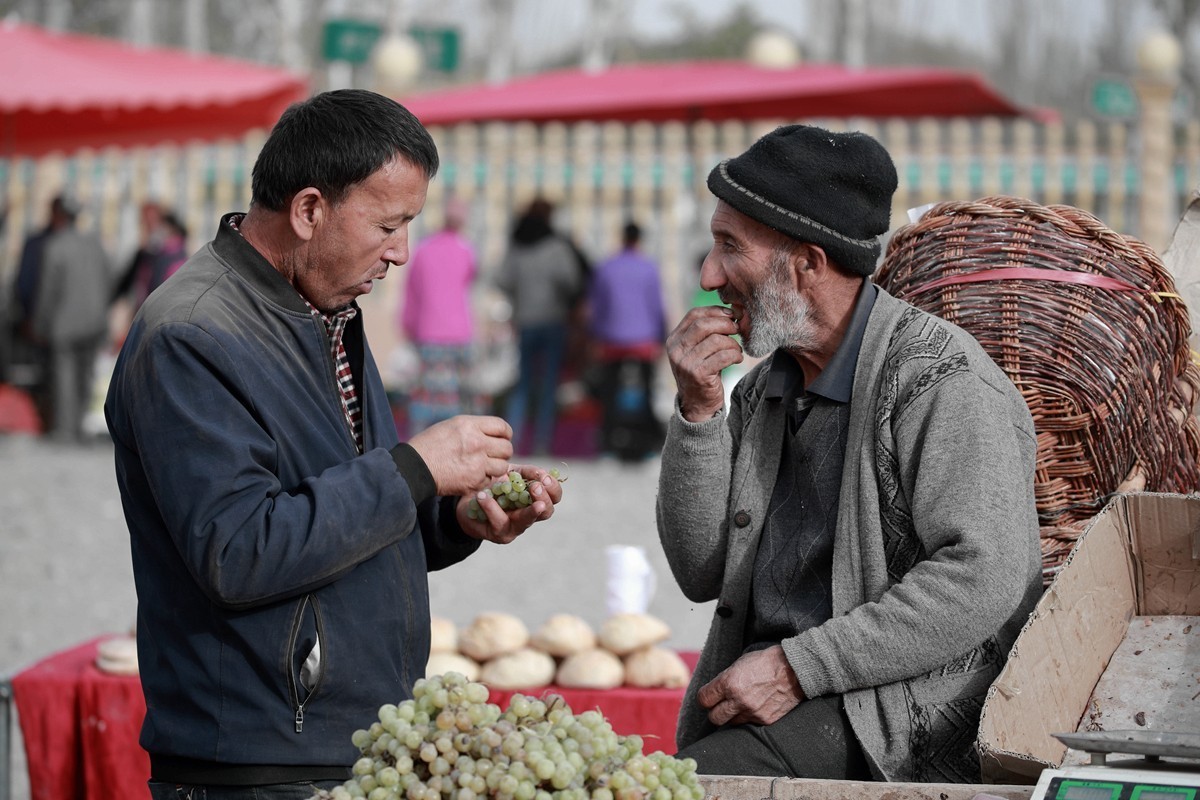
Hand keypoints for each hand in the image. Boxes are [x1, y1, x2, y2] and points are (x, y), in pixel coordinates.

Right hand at [408, 415, 513, 495]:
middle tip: (493, 454)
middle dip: (502, 451)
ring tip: (485, 466)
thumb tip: (492, 433)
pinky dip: (484, 479)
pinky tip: (473, 476)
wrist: (414, 468)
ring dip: (496, 466)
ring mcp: (477, 464)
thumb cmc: (429, 444)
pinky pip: (490, 480)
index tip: (503, 438)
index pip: (502, 427)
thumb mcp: (452, 426)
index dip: (505, 433)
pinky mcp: (474, 482)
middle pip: (507, 448)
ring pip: (502, 466)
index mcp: (470, 426)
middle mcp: (477, 443)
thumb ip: (474, 428)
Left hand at [455, 464, 564, 543]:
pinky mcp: (499, 534)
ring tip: (514, 491)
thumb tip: (540, 472)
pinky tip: (482, 496)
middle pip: (546, 512)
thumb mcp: (511, 473)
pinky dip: (490, 507)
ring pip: (524, 521)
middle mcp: (530, 516)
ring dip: (523, 508)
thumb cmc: (493, 485)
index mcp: (536, 499)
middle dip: (543, 499)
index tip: (545, 478)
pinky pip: (498, 521)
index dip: (553, 488)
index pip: (554, 497)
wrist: (467, 500)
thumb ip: (526, 472)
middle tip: (536, 487)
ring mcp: (515, 528)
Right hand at [666, 306, 742, 421]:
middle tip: (737, 330)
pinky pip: (722, 357)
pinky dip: (734, 355)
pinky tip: (737, 359)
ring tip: (736, 350)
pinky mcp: (698, 375)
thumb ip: (705, 333)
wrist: (697, 404)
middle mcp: (676, 350)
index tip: (731, 315)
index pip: (694, 315)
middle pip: (703, 325)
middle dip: (725, 324)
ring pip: (715, 340)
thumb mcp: (696, 350)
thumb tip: (729, 313)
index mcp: (674, 340)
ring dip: (732, 343)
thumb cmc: (702, 372)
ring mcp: (685, 363)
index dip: (715, 311)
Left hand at [697, 645, 804, 726]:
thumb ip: (725, 680)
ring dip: (732, 716)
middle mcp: (738, 700)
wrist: (793, 669)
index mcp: (729, 682)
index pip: (704, 700)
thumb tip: (715, 691)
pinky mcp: (764, 720)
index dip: (705, 699)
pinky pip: (749, 724)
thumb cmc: (765, 662)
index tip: (708, 698)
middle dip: (715, 712)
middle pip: (714, 717)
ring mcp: (752, 712)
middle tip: (720, 706)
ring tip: (739, 705)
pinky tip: (754, 707)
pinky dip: (748, 717)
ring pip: (731, 723)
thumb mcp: (739, 665)